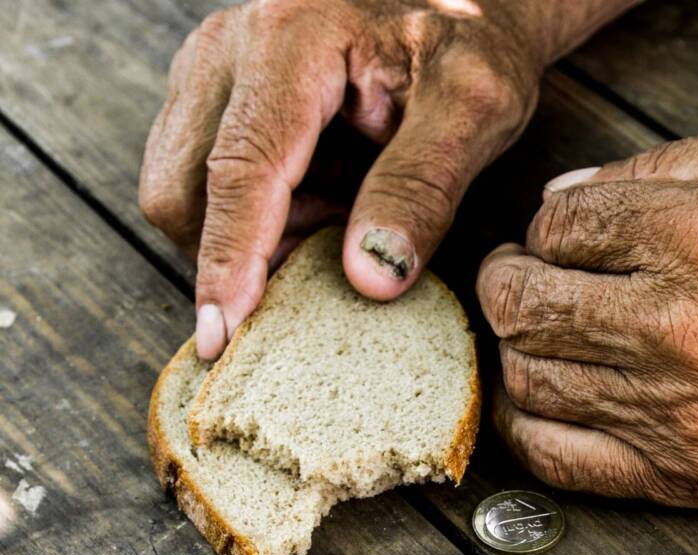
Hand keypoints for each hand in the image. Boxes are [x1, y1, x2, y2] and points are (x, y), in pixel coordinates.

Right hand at [140, 0, 616, 359]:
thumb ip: (423, 188)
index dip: (230, 261)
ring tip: (339, 211)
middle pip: (186, 190)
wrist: (464, 5)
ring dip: (252, 234)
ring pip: (183, 192)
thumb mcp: (474, 110)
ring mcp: (211, 69)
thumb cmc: (473, 46)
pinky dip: (257, 215)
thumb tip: (370, 278)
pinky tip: (322, 198)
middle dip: (244, 252)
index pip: (240, 170)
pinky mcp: (214, 93)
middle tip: (336, 250)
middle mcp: (228, 47)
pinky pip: (202, 181)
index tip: (224, 338)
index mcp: (290, 40)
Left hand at [478, 112, 697, 507]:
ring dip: (520, 345)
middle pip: (522, 301)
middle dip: (511, 277)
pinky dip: (531, 425)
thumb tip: (580, 191)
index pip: (557, 225)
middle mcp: (679, 325)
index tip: (565, 232)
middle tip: (527, 273)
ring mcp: (679, 411)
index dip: (549, 223)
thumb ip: (674, 160)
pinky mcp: (690, 475)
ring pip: (528, 377)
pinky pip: (560, 461)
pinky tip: (546, 398)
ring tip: (546, 329)